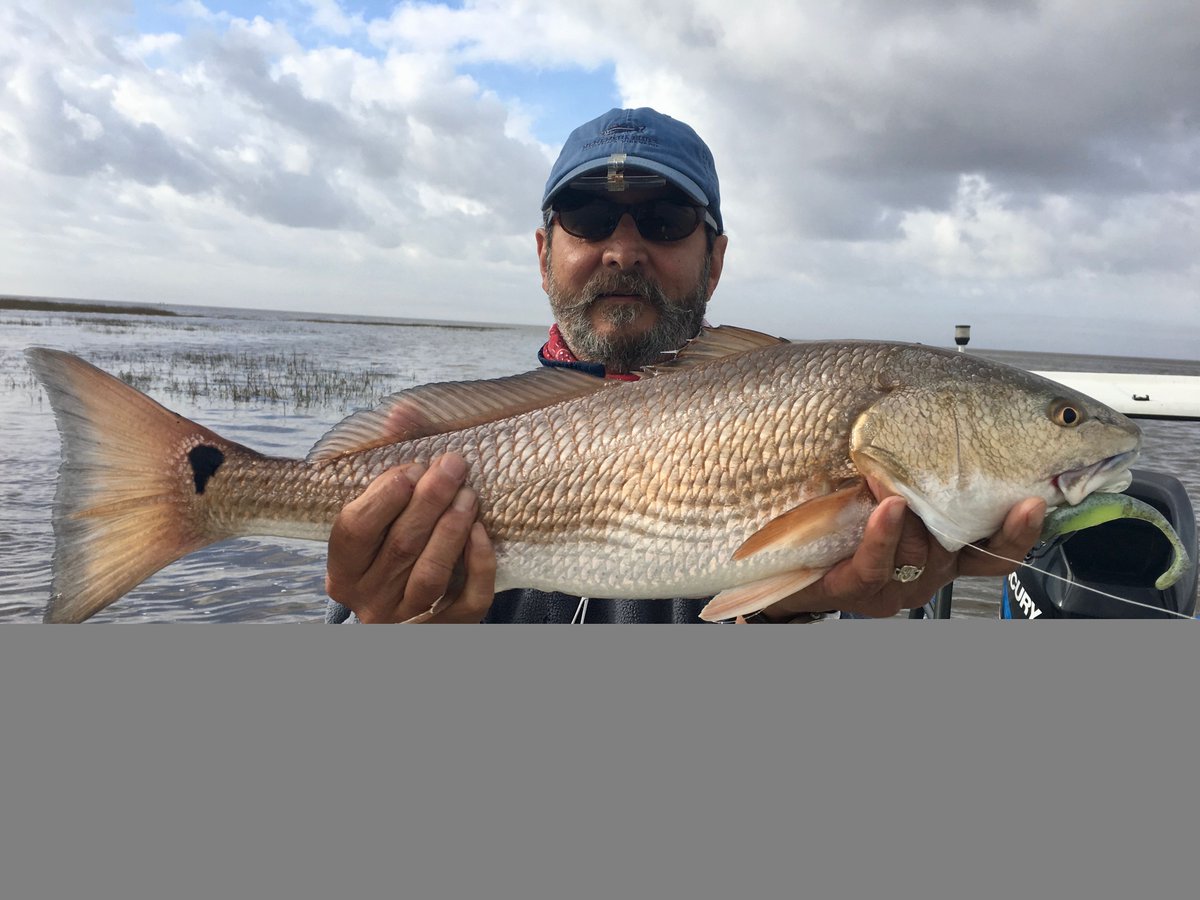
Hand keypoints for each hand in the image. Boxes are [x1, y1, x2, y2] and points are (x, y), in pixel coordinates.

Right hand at [325, 453, 496, 621]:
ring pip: (431, 574)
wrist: (411, 612)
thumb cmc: (391, 546)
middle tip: (453, 465)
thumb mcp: (379, 512)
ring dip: (452, 528)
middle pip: (400, 546)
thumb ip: (388, 459)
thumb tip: (403, 412)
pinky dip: (478, 563)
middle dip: (430, 499)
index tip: (411, 468)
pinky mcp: (448, 628)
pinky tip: (482, 531)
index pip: (354, 531)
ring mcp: (408, 618)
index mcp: (343, 572)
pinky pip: (467, 599)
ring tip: (469, 494)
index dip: (384, 495)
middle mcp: (370, 600)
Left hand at [759, 483, 1046, 619]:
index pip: (998, 547)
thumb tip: (963, 403)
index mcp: (944, 547)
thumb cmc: (837, 505)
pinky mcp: (852, 586)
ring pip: (921, 554)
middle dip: (979, 516)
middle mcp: (924, 569)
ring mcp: (891, 583)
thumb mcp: (891, 476)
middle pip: (967, 550)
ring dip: (914, 509)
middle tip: (988, 480)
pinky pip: (877, 564)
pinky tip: (888, 505)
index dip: (1022, 529)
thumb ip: (928, 456)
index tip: (1037, 499)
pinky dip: (885, 533)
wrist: (777, 552)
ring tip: (895, 472)